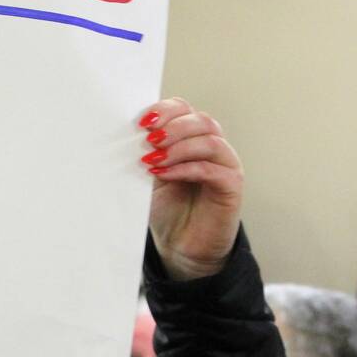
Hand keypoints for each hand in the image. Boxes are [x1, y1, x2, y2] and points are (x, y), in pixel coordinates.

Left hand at [138, 97, 241, 281]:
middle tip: (149, 139)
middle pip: (201, 121)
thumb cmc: (166, 209)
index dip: (165, 110)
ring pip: (210, 141)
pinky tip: (165, 174)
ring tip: (153, 159)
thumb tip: (124, 134)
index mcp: (190, 138)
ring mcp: (225, 165)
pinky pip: (214, 170)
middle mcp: (212, 147)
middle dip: (173, 126)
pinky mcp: (232, 187)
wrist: (180, 246)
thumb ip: (144, 153)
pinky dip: (187, 168)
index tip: (142, 121)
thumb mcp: (149, 175)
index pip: (184, 109)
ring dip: (179, 147)